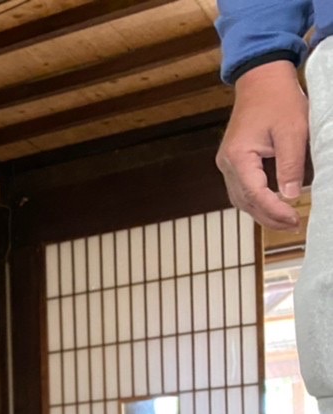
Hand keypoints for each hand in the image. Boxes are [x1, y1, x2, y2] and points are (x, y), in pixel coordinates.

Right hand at [217, 61, 307, 230]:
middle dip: (268, 217)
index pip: (255, 193)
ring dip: (261, 212)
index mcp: (238, 156)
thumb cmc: (278, 100)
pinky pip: (242, 189)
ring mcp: (227, 164)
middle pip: (244, 201)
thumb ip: (291, 165)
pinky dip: (256, 201)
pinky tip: (272, 205)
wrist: (262, 80)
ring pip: (241, 199)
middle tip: (293, 226)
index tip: (294, 218)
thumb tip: (290, 196)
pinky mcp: (233, 162)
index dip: (275, 209)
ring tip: (285, 221)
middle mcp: (227, 164)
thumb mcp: (293, 131)